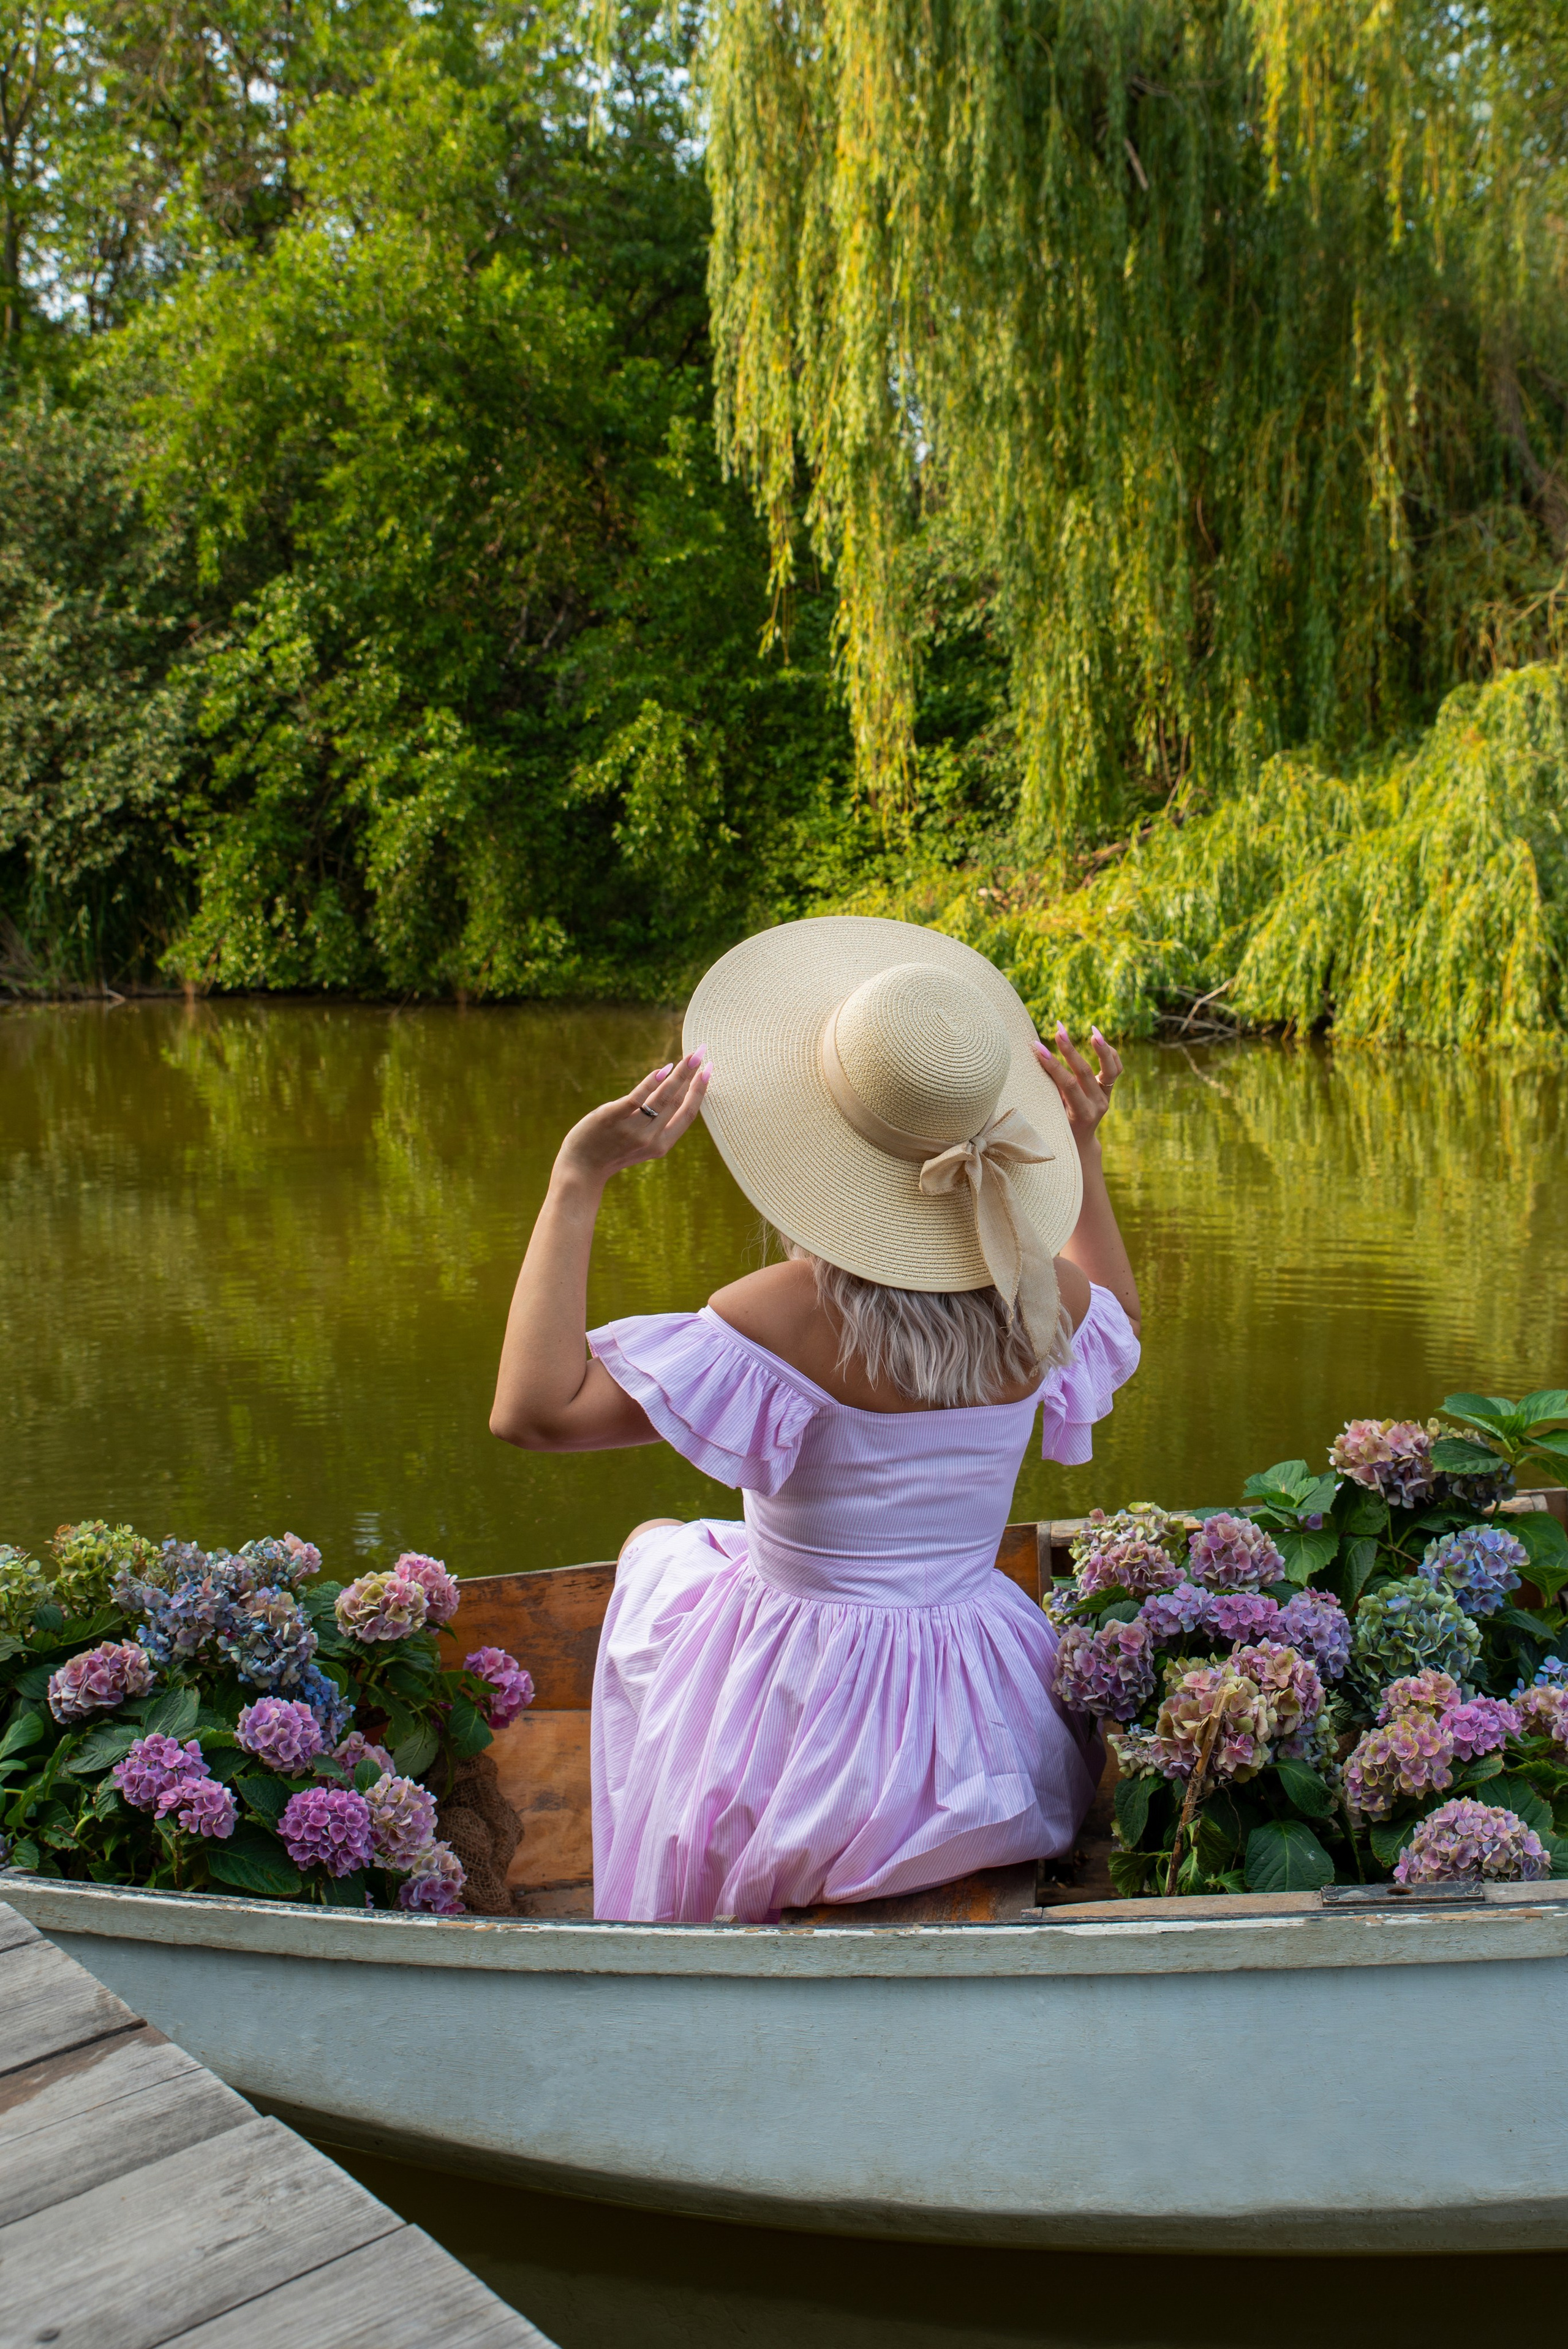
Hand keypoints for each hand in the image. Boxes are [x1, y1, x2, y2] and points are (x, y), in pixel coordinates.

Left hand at [555, 1051, 709, 1187]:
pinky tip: (662, 1069)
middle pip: (677, 1101)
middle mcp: (650, 1138)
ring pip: (662, 1097)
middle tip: (702, 1053)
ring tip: (688, 1057)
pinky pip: (637, 1098)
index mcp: (661, 1145)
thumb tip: (671, 1090)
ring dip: (678, 1074)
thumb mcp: (641, 1144)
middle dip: (692, 1075)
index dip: (700, 1091)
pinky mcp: (612, 1118)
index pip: (687, 1114)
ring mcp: (632, 1129)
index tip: (709, 1071)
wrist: (582, 1168)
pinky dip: (651, 1082)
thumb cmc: (611, 1152)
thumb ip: (657, 1124)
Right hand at [1033, 1023, 1121, 1146]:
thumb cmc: (1059, 1127)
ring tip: (1093, 1030)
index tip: (1038, 1048)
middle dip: (1069, 1050)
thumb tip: (1038, 1058)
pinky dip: (1109, 1053)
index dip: (1053, 1065)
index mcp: (1081, 1114)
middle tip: (1058, 1031)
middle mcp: (1098, 1106)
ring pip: (1110, 1069)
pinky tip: (1097, 1038)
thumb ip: (1049, 1089)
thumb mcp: (1052, 1113)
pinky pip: (1115, 1069)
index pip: (1068, 1084)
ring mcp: (1106, 1097)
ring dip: (1101, 1048)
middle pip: (1085, 1072)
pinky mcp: (1109, 1090)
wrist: (1079, 1142)